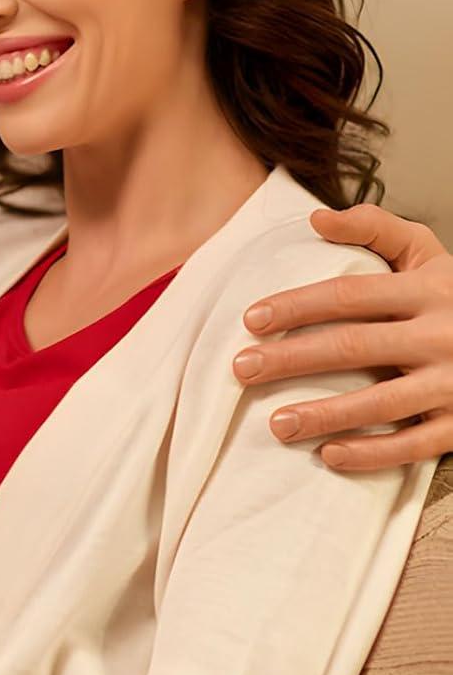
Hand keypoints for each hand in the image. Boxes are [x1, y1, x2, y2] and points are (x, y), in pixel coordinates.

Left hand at [233, 205, 452, 469]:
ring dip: (325, 415)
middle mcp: (443, 335)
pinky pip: (415, 445)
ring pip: (383, 402)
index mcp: (429, 290)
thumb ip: (375, 227)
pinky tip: (329, 456)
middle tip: (241, 369)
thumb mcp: (426, 252)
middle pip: (355, 347)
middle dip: (293, 360)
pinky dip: (372, 453)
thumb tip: (316, 218)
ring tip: (276, 423)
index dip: (296, 307)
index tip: (250, 320)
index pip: (349, 295)